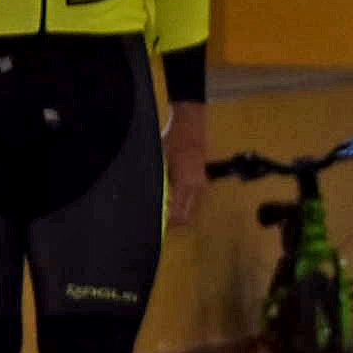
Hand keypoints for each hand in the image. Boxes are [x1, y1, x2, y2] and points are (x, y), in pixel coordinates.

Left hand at [163, 101, 209, 228]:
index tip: (153, 226)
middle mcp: (196, 188)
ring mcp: (200, 184)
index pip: (177, 214)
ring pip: (190, 210)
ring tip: (161, 211)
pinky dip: (182, 205)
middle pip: (186, 217)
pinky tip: (170, 199)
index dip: (166, 223)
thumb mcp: (159, 161)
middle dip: (172, 222)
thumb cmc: (172, 141)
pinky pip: (193, 201)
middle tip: (155, 222)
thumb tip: (151, 201)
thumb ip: (158, 183)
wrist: (190, 125)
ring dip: (178, 213)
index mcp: (185, 184)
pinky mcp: (201, 180)